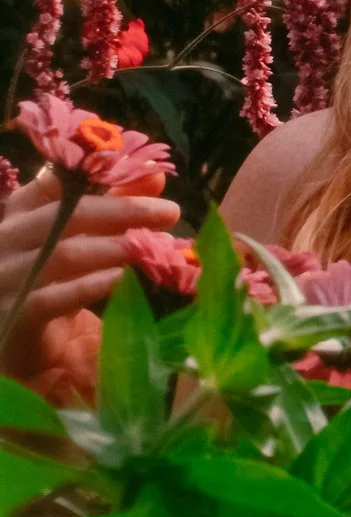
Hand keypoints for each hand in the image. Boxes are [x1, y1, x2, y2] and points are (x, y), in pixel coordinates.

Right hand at [0, 167, 180, 386]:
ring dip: (114, 247)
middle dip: (121, 210)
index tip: (145, 176)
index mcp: (21, 213)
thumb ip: (113, 206)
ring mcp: (7, 277)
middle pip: (65, 215)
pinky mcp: (15, 314)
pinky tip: (120, 279)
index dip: (98, 177)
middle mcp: (8, 239)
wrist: (19, 341)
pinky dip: (89, 286)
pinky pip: (53, 297)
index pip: (53, 184)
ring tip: (153, 245)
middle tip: (169, 211)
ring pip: (64, 254)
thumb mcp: (80, 239)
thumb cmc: (53, 281)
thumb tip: (154, 175)